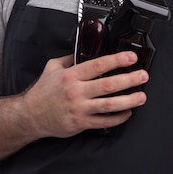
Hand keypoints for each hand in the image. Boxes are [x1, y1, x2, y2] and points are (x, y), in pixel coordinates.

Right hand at [21, 52, 148, 137]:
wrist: (30, 116)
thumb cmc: (42, 92)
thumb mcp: (52, 68)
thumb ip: (69, 58)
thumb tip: (84, 50)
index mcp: (71, 75)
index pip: (98, 65)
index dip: (117, 60)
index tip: (130, 58)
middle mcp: (76, 91)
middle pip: (108, 85)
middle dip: (129, 80)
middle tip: (142, 76)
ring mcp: (79, 108)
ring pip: (109, 105)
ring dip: (128, 100)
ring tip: (141, 96)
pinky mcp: (80, 123)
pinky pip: (103, 122)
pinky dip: (118, 118)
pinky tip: (127, 113)